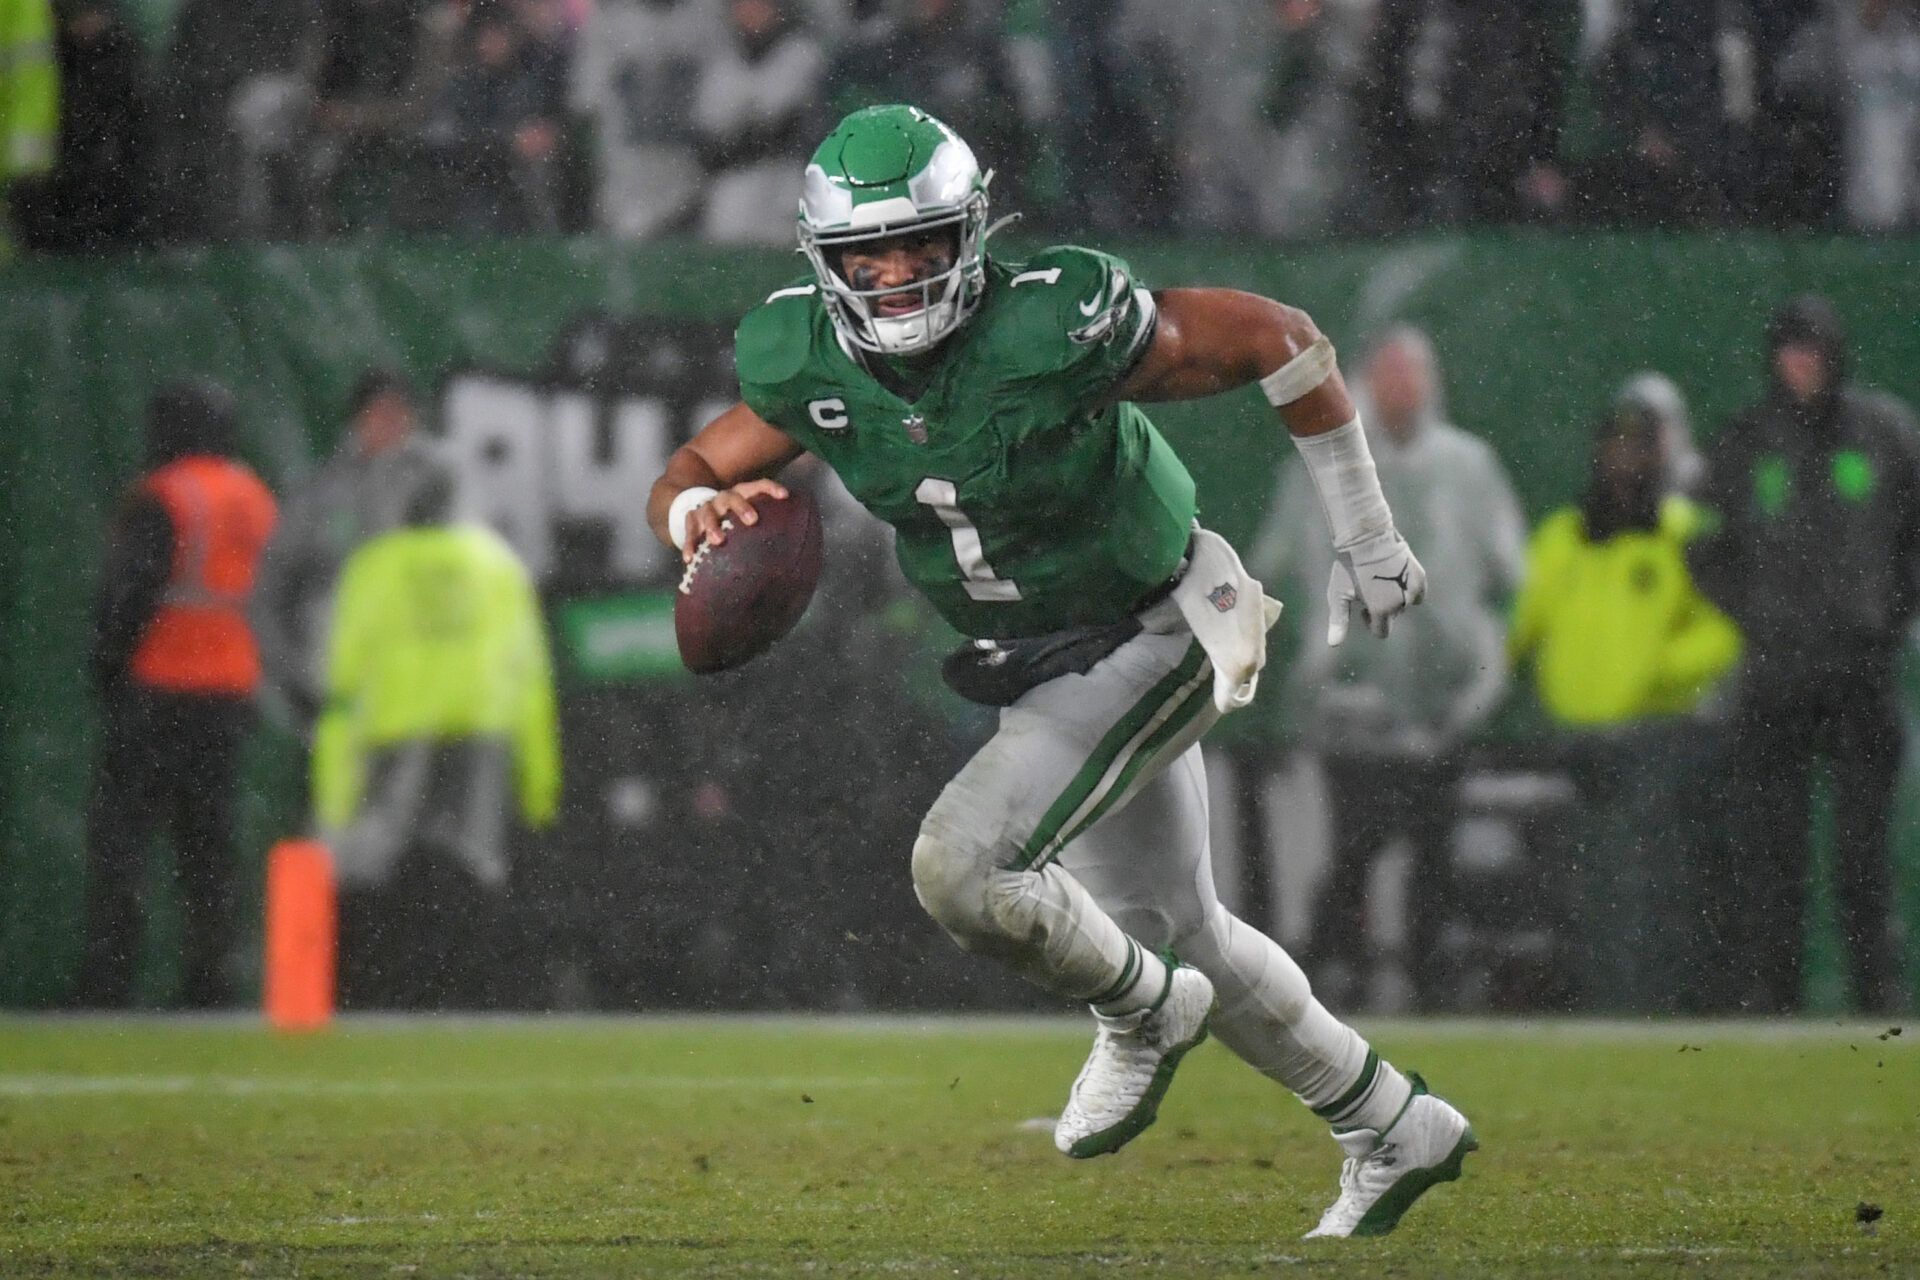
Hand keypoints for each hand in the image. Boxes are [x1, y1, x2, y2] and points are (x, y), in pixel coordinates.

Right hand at [681, 479, 789, 562]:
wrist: (700, 511)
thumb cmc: (734, 520)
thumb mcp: (748, 516)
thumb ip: (767, 526)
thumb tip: (794, 555)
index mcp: (740, 494)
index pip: (758, 485)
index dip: (771, 488)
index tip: (785, 496)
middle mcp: (722, 499)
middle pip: (731, 498)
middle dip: (742, 508)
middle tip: (752, 520)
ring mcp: (705, 509)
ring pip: (708, 514)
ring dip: (713, 526)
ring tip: (718, 541)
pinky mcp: (690, 522)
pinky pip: (689, 533)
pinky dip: (690, 545)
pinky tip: (690, 559)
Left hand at [1327, 529, 1425, 644]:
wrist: (1366, 537)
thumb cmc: (1348, 567)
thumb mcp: (1338, 594)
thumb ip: (1338, 620)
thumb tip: (1333, 644)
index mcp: (1382, 610)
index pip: (1382, 632)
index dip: (1370, 623)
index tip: (1362, 608)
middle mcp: (1400, 603)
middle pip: (1393, 616)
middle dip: (1382, 609)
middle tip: (1370, 590)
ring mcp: (1412, 589)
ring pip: (1406, 604)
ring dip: (1396, 599)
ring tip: (1381, 581)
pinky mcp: (1419, 576)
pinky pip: (1419, 593)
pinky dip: (1410, 590)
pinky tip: (1397, 578)